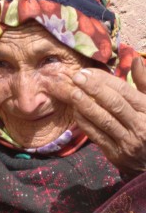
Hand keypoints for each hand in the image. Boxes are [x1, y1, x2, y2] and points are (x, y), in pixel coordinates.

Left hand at [71, 57, 145, 173]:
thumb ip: (144, 82)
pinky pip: (97, 136)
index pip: (124, 91)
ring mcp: (127, 141)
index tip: (88, 72)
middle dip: (94, 89)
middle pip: (114, 104)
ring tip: (73, 92)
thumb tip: (135, 59)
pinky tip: (76, 112)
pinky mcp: (115, 154)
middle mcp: (140, 125)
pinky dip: (85, 123)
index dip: (105, 80)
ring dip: (86, 105)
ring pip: (104, 120)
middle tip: (77, 77)